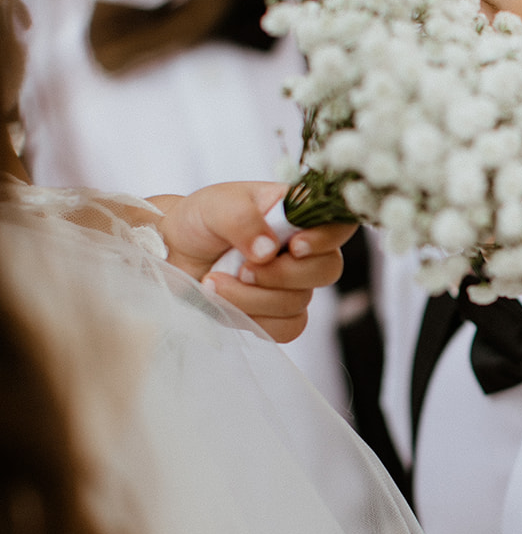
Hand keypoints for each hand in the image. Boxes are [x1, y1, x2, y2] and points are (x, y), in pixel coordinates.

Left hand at [150, 183, 356, 342]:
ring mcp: (292, 283)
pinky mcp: (276, 313)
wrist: (171, 252)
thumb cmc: (200, 220)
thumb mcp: (217, 205)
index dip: (326, 239)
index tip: (293, 247)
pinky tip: (225, 301)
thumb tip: (269, 251)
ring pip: (298, 303)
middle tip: (243, 268)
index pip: (339, 224)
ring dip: (252, 298)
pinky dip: (254, 319)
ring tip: (214, 280)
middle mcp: (302, 248)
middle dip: (282, 275)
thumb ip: (244, 220)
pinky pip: (286, 328)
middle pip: (327, 270)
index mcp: (298, 213)